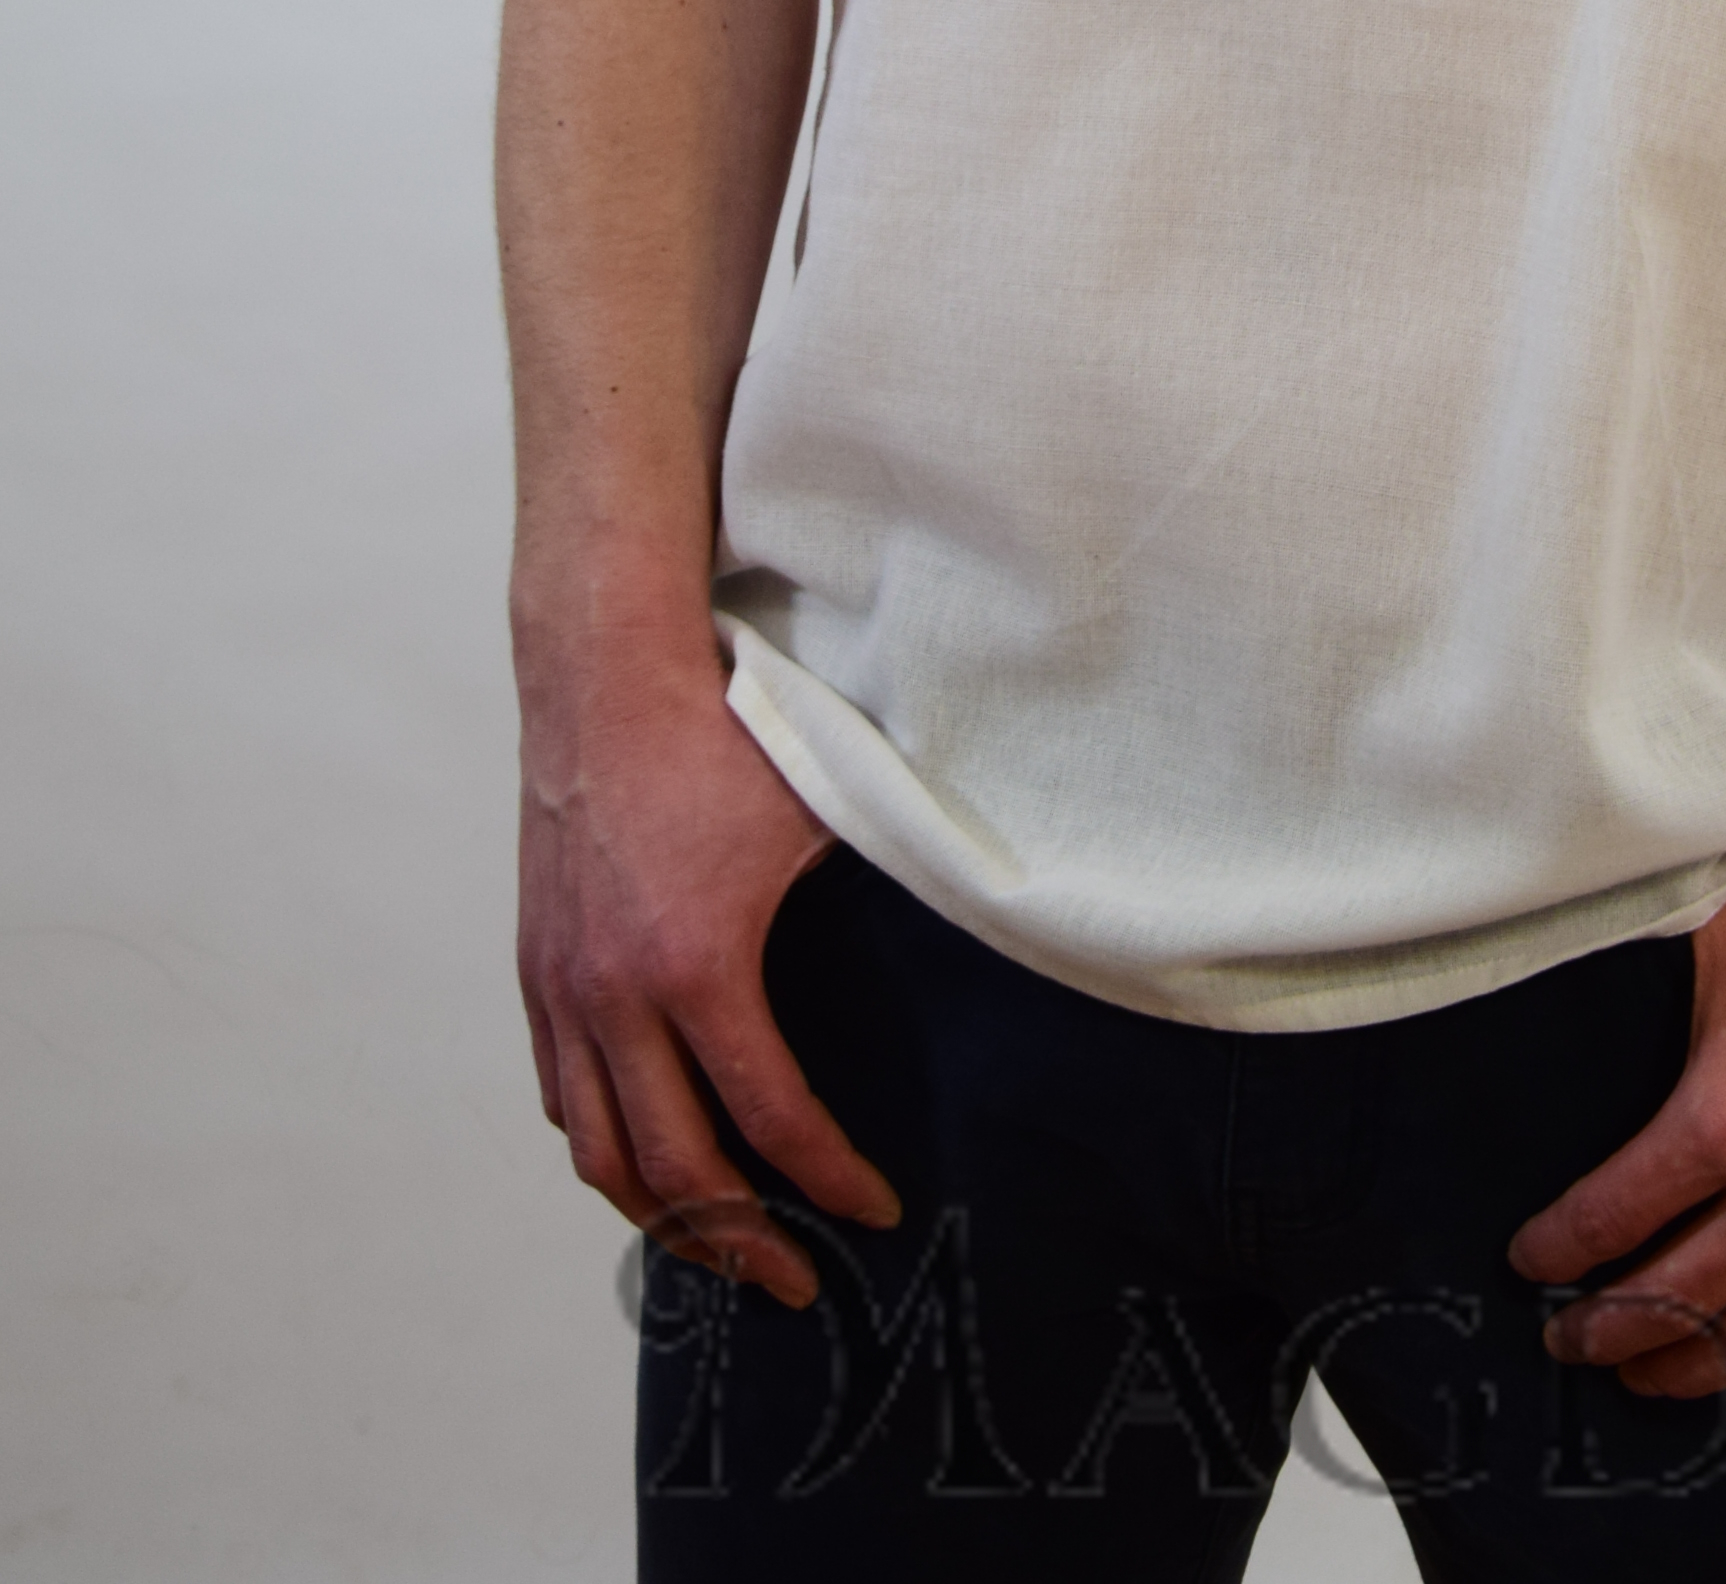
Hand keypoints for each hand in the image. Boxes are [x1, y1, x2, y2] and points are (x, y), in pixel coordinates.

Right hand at [516, 639, 896, 1306]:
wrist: (605, 669)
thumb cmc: (718, 729)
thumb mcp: (817, 812)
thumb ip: (872, 885)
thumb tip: (961, 918)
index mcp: (697, 966)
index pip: (771, 1118)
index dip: (829, 1180)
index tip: (874, 1211)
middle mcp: (616, 994)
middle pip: (672, 1171)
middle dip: (741, 1242)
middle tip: (795, 1281)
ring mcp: (564, 986)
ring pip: (599, 1151)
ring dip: (658, 1218)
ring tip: (717, 1246)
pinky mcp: (538, 966)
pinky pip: (561, 1094)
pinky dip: (603, 1145)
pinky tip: (645, 1157)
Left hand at [1506, 847, 1725, 1395]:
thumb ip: (1670, 983)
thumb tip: (1612, 981)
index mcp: (1725, 1119)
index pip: (1611, 1216)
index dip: (1558, 1250)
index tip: (1531, 1262)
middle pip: (1671, 1299)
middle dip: (1604, 1331)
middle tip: (1569, 1342)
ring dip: (1689, 1368)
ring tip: (1647, 1376)